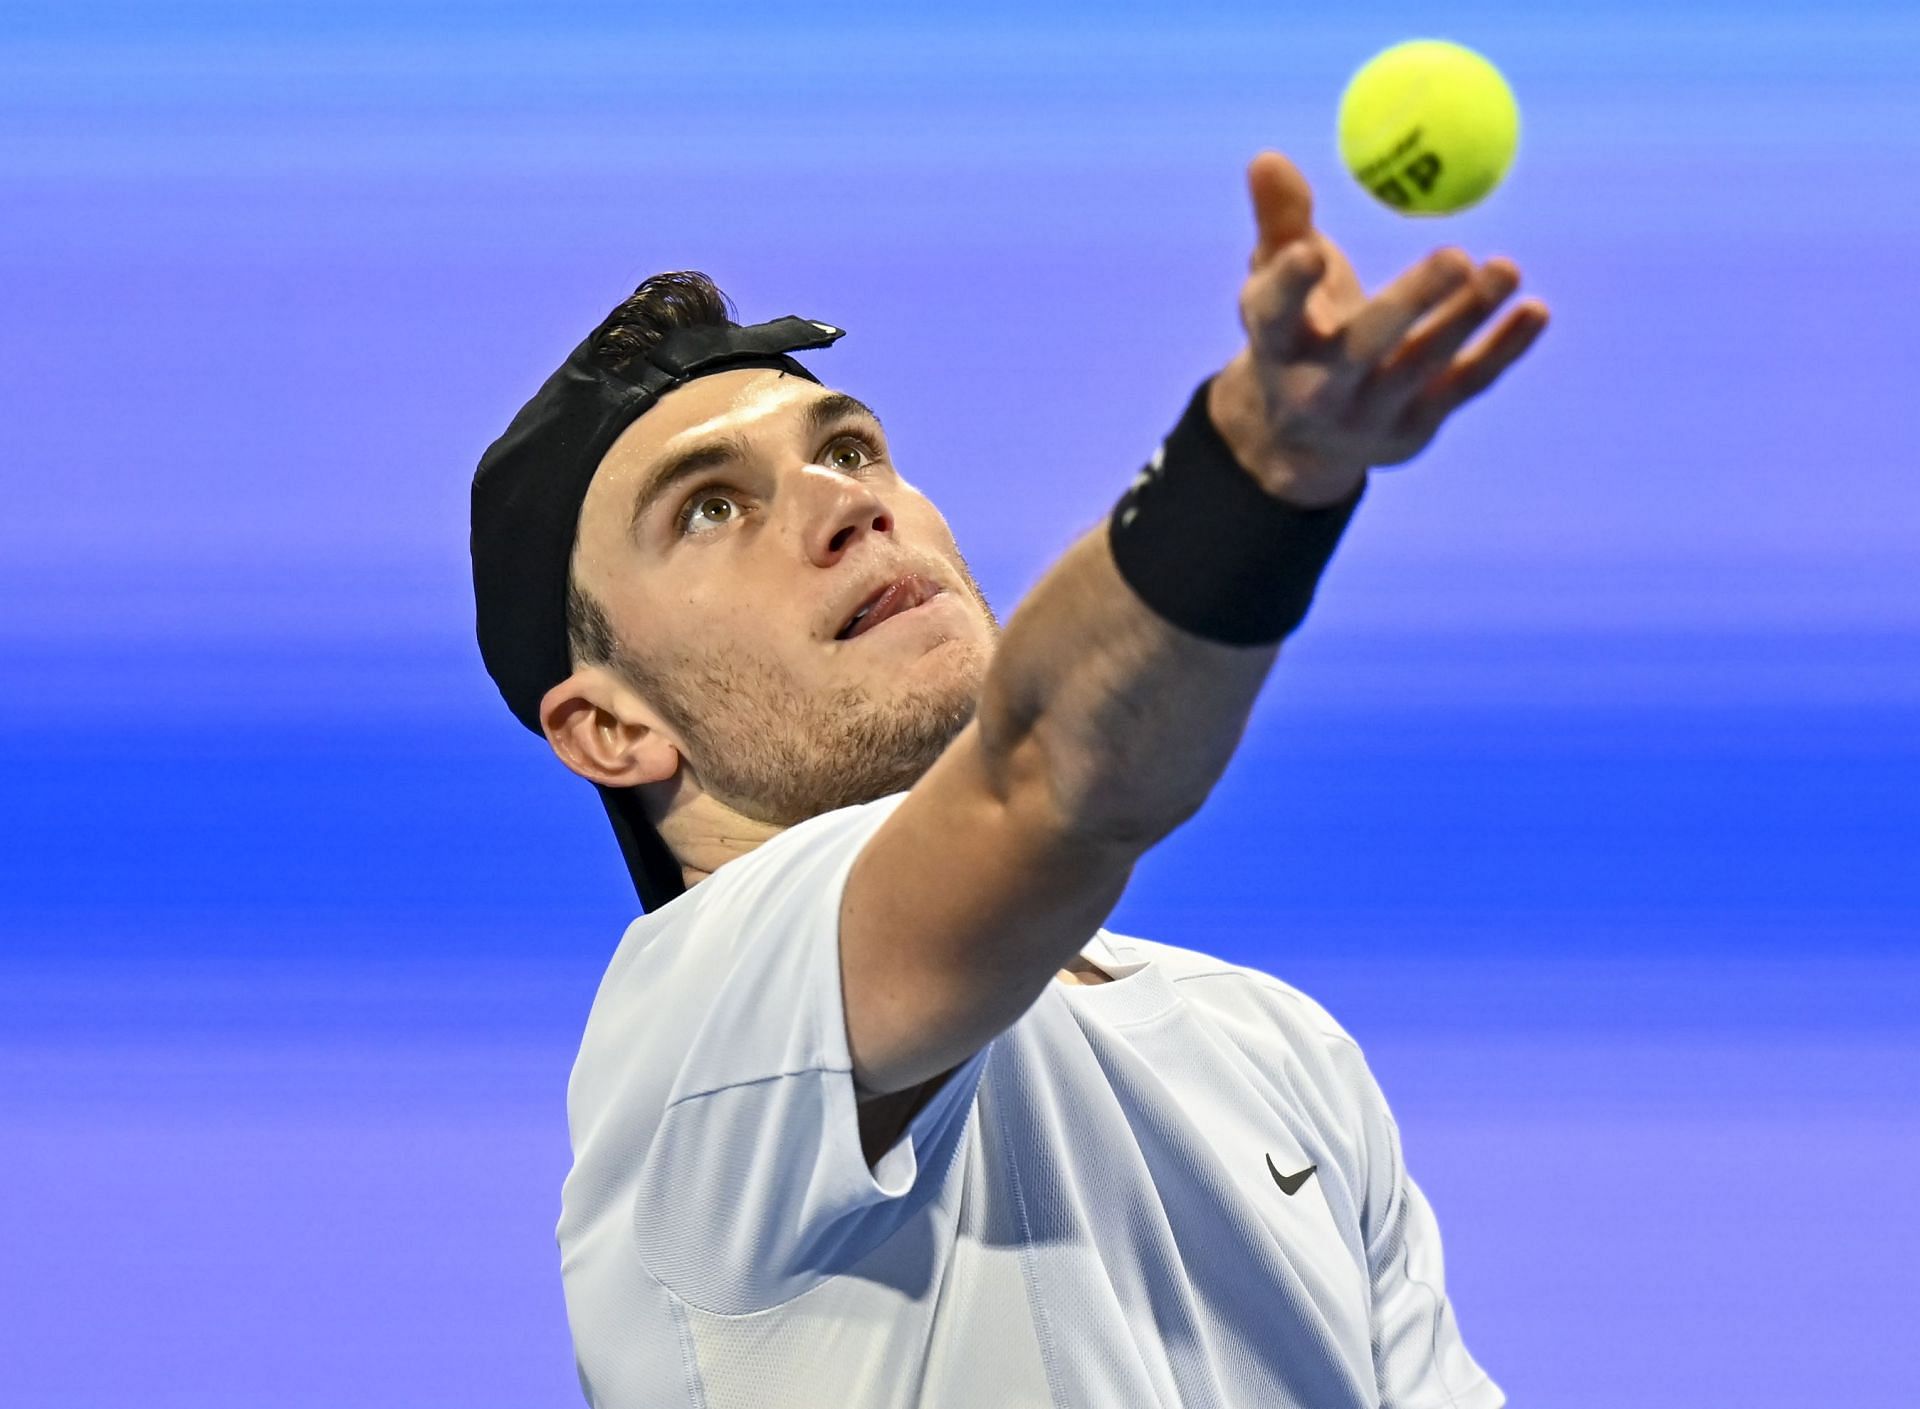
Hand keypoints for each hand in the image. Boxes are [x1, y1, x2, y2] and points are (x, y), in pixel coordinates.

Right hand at [1208, 151, 1550, 506]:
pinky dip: (1503, 348)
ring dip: (1467, 316)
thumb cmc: (1296, 334)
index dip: (1290, 286)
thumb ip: (1280, 222)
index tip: (1309, 251)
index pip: (1276, 315)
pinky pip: (1466, 385)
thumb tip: (1268, 156)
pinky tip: (1535, 310)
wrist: (1304, 439)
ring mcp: (1369, 414)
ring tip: (1506, 268)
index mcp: (1276, 345)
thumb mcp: (1277, 283)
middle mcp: (1317, 389)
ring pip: (1424, 364)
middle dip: (1410, 304)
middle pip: (1364, 347)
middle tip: (1455, 255)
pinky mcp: (1414, 429)